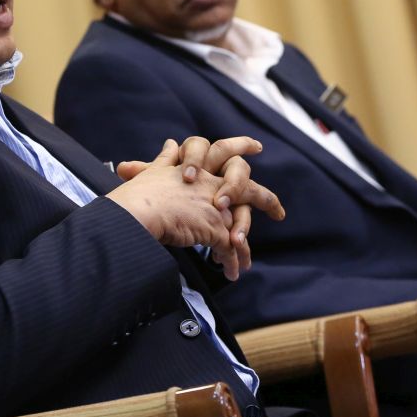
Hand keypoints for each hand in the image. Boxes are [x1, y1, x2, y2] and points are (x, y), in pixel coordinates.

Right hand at [114, 137, 284, 278]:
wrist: (137, 211)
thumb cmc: (139, 194)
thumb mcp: (154, 171)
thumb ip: (166, 159)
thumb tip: (171, 144)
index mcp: (198, 167)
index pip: (224, 150)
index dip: (240, 146)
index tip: (255, 147)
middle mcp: (211, 183)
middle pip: (246, 185)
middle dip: (266, 199)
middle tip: (278, 212)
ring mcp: (215, 205)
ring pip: (240, 222)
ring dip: (243, 246)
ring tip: (245, 262)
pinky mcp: (214, 227)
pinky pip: (229, 247)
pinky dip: (231, 262)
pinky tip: (231, 273)